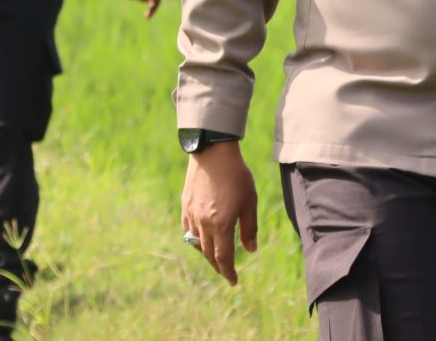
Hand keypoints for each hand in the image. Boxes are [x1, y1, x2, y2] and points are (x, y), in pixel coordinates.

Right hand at [181, 141, 257, 286]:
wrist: (213, 153)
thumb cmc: (236, 176)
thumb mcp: (249, 201)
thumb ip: (249, 228)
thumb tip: (250, 250)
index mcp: (221, 225)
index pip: (223, 258)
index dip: (228, 272)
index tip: (233, 281)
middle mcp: (203, 224)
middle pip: (208, 254)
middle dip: (218, 266)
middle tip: (226, 272)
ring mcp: (192, 215)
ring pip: (196, 244)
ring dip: (206, 253)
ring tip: (216, 254)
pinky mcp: (185, 206)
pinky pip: (188, 230)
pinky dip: (195, 239)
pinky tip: (202, 237)